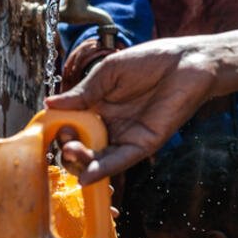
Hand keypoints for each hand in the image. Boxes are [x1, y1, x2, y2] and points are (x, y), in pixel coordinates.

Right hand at [46, 38, 219, 182]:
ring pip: (98, 158)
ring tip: (71, 154)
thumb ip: (83, 91)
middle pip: (82, 146)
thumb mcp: (109, 72)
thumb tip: (49, 104)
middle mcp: (110, 125)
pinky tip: (86, 176)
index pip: (72, 125)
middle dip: (68, 148)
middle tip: (64, 141)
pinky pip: (121, 161)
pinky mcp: (144, 144)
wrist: (188, 62)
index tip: (52, 127)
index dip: (60, 129)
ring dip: (81, 161)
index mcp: (98, 106)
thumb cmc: (150, 60)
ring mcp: (126, 136)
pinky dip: (103, 170)